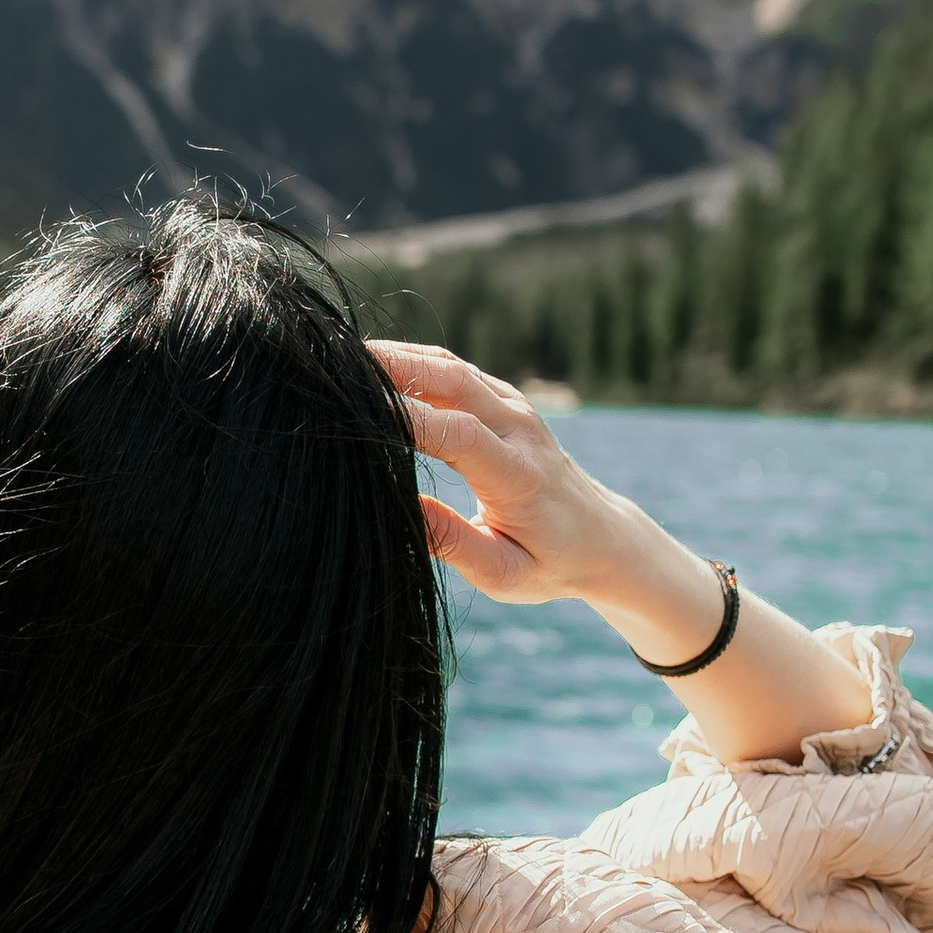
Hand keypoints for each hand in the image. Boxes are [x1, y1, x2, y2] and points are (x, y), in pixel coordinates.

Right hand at [368, 339, 699, 621]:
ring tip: (337, 357)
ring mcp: (514, 407)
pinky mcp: (504, 399)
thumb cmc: (550, 563)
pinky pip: (452, 368)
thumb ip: (457, 545)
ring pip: (448, 364)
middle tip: (330, 362)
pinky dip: (410, 361)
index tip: (353, 413)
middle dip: (389, 367)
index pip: (458, 434)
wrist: (601, 536)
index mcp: (518, 476)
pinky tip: (369, 367)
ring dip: (394, 357)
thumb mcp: (506, 576)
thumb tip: (405, 511)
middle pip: (451, 379)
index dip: (405, 419)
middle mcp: (518, 429)